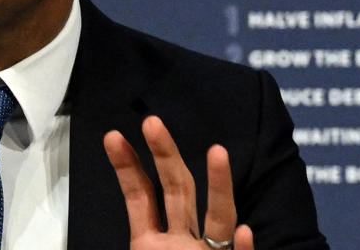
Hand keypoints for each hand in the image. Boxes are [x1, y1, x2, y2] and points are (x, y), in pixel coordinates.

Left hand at [104, 116, 253, 249]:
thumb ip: (138, 231)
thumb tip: (113, 215)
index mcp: (152, 244)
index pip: (140, 197)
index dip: (127, 167)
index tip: (113, 136)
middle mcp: (183, 245)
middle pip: (178, 192)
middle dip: (164, 156)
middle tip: (151, 122)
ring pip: (220, 219)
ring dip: (219, 186)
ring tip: (218, 151)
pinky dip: (245, 249)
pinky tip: (245, 232)